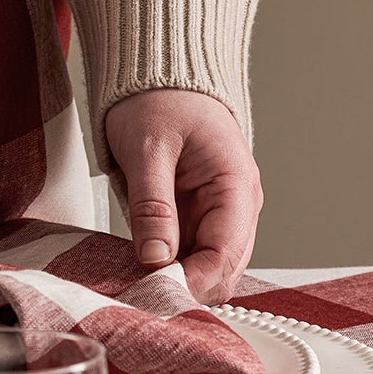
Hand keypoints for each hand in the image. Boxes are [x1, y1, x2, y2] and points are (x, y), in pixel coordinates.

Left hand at [104, 88, 263, 304]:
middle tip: (141, 297)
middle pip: (223, 270)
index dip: (195, 281)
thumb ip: (152, 203)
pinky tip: (139, 271)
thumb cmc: (158, 100)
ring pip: (207, 268)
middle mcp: (236, 207)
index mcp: (236, 186)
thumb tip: (155, 260)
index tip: (157, 295)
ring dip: (177, 281)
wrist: (158, 75)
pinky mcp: (195, 216)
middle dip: (187, 288)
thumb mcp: (148, 147)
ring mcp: (217, 214)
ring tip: (136, 287)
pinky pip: (188, 254)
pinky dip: (168, 266)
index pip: (227, 254)